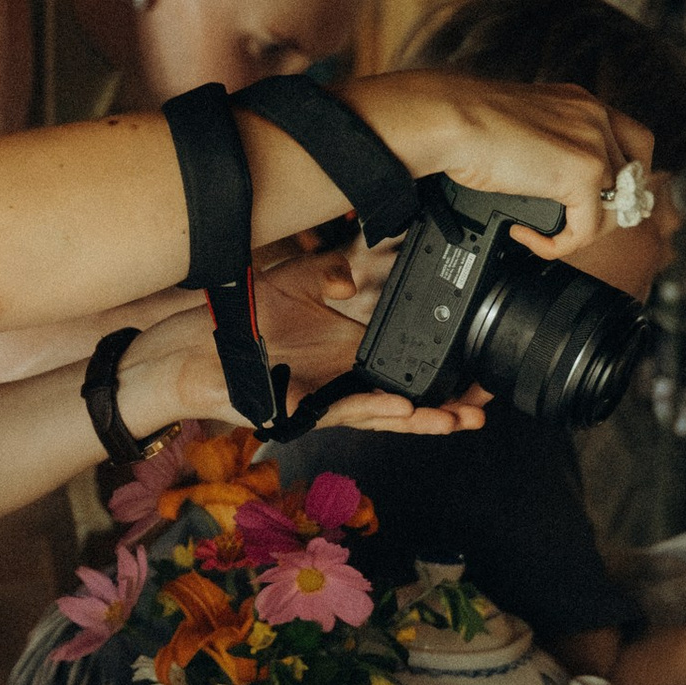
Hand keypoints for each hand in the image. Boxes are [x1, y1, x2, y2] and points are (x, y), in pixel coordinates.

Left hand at [119, 270, 486, 447]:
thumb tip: (361, 268)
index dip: (444, 358)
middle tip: (487, 401)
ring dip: (428, 416)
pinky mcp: (312, 409)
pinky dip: (382, 411)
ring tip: (463, 417)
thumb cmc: (247, 318)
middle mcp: (350, 374)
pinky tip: (409, 410)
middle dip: (452, 401)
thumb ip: (332, 268)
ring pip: (392, 413)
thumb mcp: (298, 280)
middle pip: (413, 392)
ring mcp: (334, 394)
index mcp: (354, 345)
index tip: (479, 357)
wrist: (198, 348)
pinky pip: (354, 412)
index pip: (409, 352)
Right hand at [430, 75, 648, 254]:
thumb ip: (547, 145)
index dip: (622, 177)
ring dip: (581, 231)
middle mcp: (595, 118)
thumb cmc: (464, 122)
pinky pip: (586, 230)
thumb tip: (548, 178)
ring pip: (615, 209)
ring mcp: (594, 144)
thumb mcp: (521, 127)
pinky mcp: (582, 174)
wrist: (449, 120)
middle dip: (611, 209)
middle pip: (637, 178)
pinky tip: (528, 236)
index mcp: (582, 103)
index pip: (635, 142)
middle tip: (578, 224)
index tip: (596, 198)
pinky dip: (556, 245)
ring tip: (544, 233)